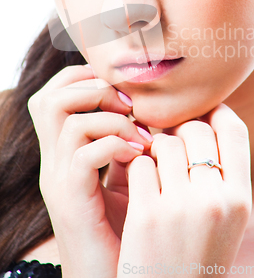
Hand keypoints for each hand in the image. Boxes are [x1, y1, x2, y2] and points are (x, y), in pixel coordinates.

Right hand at [28, 65, 152, 277]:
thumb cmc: (125, 227)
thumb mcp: (127, 177)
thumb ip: (128, 143)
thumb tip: (150, 111)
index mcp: (65, 152)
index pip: (56, 93)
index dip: (88, 79)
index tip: (127, 94)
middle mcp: (54, 161)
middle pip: (51, 97)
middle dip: (95, 89)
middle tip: (130, 107)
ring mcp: (59, 180)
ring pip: (65, 119)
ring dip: (111, 118)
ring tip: (140, 136)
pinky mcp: (71, 200)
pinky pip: (83, 155)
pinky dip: (115, 145)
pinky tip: (138, 157)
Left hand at [117, 104, 251, 275]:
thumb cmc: (196, 254)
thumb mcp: (226, 219)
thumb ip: (222, 175)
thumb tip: (204, 120)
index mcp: (240, 200)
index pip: (234, 131)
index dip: (217, 113)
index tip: (202, 113)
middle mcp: (215, 200)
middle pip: (196, 130)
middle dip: (180, 131)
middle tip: (170, 145)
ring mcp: (180, 207)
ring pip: (164, 143)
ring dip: (155, 150)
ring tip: (155, 170)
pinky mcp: (146, 215)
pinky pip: (139, 163)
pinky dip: (136, 168)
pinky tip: (139, 187)